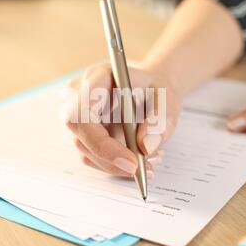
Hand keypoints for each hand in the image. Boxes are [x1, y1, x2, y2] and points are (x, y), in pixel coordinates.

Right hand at [62, 63, 180, 176]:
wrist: (151, 91)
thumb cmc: (156, 91)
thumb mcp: (168, 100)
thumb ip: (159, 120)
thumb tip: (146, 147)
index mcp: (98, 78)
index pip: (81, 115)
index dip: (101, 143)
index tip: (132, 162)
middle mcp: (80, 96)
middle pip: (80, 138)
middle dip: (112, 160)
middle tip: (145, 168)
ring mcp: (78, 117)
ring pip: (87, 153)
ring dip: (118, 165)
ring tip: (151, 159)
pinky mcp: (83, 134)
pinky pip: (93, 157)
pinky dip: (117, 165)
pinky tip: (140, 158)